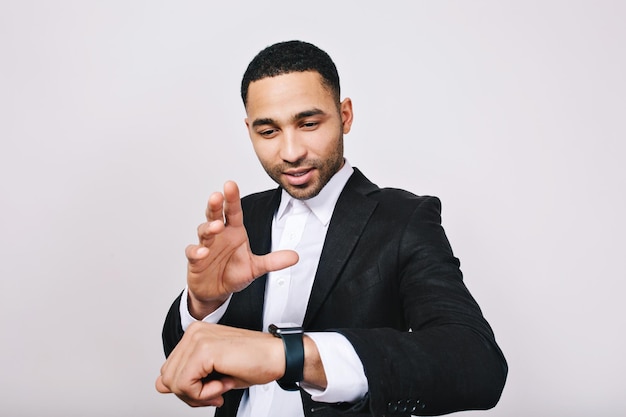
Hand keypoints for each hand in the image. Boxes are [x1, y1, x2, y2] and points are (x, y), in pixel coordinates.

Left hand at [155, 322, 283, 406]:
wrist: (278, 357)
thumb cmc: (253, 363)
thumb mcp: (213, 373)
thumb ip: (186, 376)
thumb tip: (161, 385)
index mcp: (194, 334)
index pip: (168, 371)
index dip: (188, 390)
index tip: (211, 391)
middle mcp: (193, 332)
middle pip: (167, 378)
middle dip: (190, 395)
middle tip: (216, 393)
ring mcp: (197, 339)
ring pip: (173, 383)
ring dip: (198, 395)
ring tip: (222, 386)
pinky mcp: (204, 350)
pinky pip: (186, 384)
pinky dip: (204, 394)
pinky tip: (224, 383)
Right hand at [186, 181, 297, 317]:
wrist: (217, 292)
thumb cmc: (233, 273)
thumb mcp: (256, 267)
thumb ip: (273, 261)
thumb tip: (295, 256)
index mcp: (234, 231)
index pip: (233, 211)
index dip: (232, 198)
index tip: (230, 185)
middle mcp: (219, 234)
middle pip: (215, 215)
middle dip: (215, 205)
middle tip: (217, 196)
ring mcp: (206, 245)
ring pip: (203, 230)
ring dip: (209, 227)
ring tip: (217, 227)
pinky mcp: (195, 260)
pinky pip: (193, 252)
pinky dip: (196, 251)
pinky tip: (202, 251)